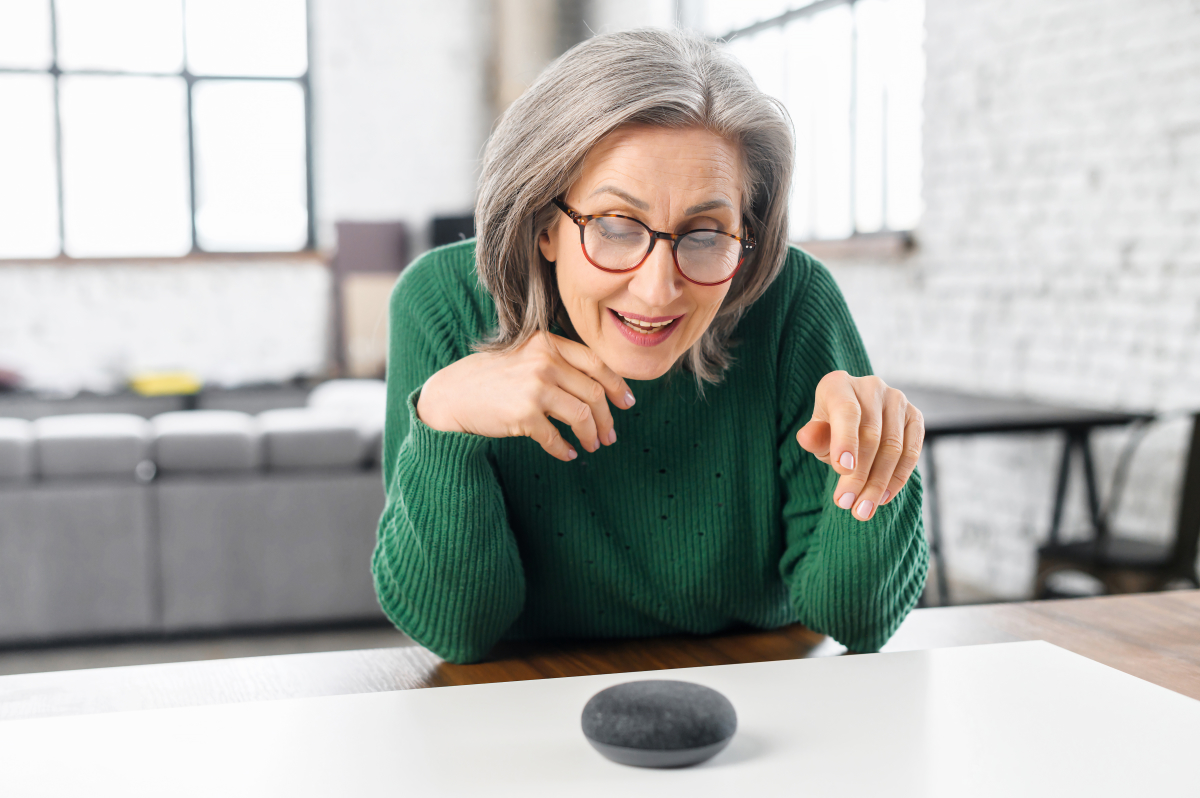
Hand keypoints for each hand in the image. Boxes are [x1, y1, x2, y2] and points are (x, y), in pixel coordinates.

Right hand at [416, 333, 635, 461]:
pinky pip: (555, 438)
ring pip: (582, 415)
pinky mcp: (523, 415)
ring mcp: (534, 388)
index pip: (596, 362)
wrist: (452, 394)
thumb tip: (600, 386)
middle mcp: (544, 362)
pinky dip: (564, 449)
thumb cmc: (492, 377)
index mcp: (547, 343)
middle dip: (607, 418)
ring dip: (591, 435)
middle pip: (594, 392)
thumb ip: (558, 361)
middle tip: (610, 435)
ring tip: (592, 446)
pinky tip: (567, 454)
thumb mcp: (526, 355)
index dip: (617, 385)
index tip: (627, 403)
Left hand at [795, 372, 923, 521]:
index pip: (846, 411)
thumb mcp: (817, 434)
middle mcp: (871, 386)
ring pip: (893, 447)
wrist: (854, 421)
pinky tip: (883, 498)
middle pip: (871, 435)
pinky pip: (911, 451)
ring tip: (862, 509)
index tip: (841, 470)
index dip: (845, 440)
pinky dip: (898, 478)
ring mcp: (897, 400)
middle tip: (846, 504)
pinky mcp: (915, 416)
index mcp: (839, 385)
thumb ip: (813, 437)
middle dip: (858, 475)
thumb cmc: (830, 429)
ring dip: (878, 483)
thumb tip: (806, 436)